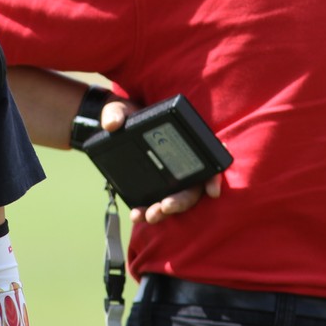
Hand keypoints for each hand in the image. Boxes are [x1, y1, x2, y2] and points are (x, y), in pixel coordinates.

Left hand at [98, 99, 223, 223]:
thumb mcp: (119, 109)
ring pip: (175, 200)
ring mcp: (166, 177)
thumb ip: (115, 113)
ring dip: (165, 212)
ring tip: (149, 216)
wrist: (113, 126)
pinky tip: (136, 216)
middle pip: (191, 188)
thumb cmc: (126, 115)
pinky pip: (155, 203)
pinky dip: (147, 211)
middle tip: (164, 207)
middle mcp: (179, 164)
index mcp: (181, 143)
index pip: (207, 162)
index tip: (212, 192)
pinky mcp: (152, 186)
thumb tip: (112, 124)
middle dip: (181, 202)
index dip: (213, 178)